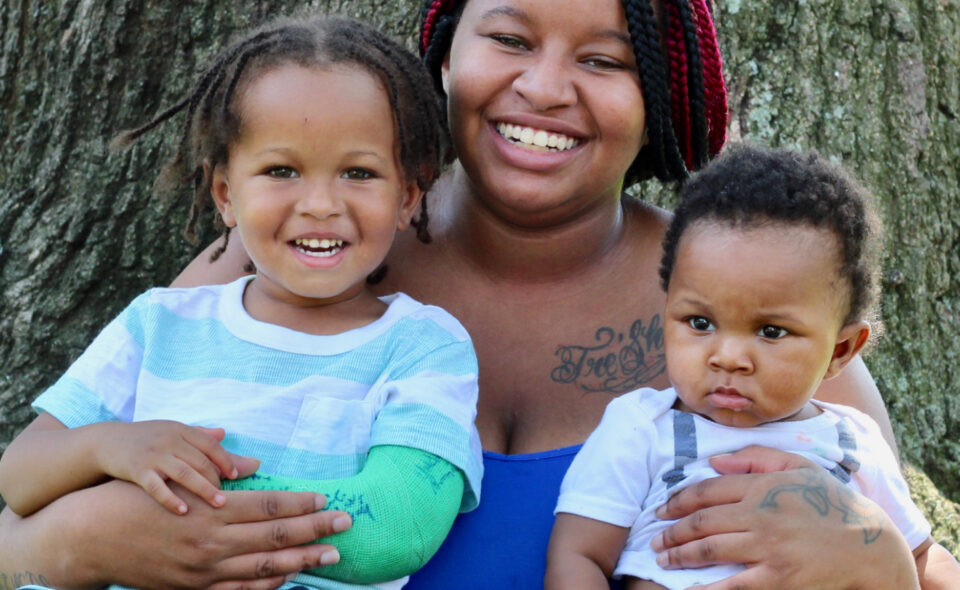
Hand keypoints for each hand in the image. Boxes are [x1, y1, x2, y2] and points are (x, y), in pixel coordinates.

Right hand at [1, 479, 352, 589]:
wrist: (91, 536)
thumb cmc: (137, 498)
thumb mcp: (177, 477)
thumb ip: (220, 472)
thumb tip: (257, 464)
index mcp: (211, 510)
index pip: (268, 506)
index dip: (301, 505)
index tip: (327, 500)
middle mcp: (212, 541)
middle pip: (274, 536)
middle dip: (315, 530)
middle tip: (346, 524)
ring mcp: (203, 570)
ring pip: (264, 566)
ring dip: (301, 560)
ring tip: (331, 554)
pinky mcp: (194, 588)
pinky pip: (238, 589)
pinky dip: (267, 584)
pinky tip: (289, 576)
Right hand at [96, 421, 254, 514]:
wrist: (106, 442)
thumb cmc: (146, 439)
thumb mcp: (172, 431)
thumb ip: (198, 435)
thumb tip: (225, 434)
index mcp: (181, 430)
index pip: (210, 444)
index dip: (226, 460)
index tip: (236, 476)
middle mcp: (169, 440)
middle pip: (201, 461)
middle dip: (217, 480)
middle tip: (229, 499)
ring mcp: (153, 454)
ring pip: (185, 473)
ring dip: (203, 489)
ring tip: (218, 505)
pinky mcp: (137, 469)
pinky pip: (157, 486)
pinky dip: (171, 499)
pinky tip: (183, 511)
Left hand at [651, 446, 919, 589]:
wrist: (870, 545)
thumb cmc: (831, 503)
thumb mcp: (799, 467)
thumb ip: (756, 457)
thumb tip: (713, 462)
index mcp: (762, 486)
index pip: (706, 491)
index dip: (677, 501)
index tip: (661, 510)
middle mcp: (760, 515)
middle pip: (702, 521)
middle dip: (672, 532)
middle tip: (656, 541)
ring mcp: (769, 548)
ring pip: (711, 550)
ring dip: (681, 555)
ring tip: (664, 559)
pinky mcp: (778, 578)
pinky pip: (734, 585)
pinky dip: (707, 589)